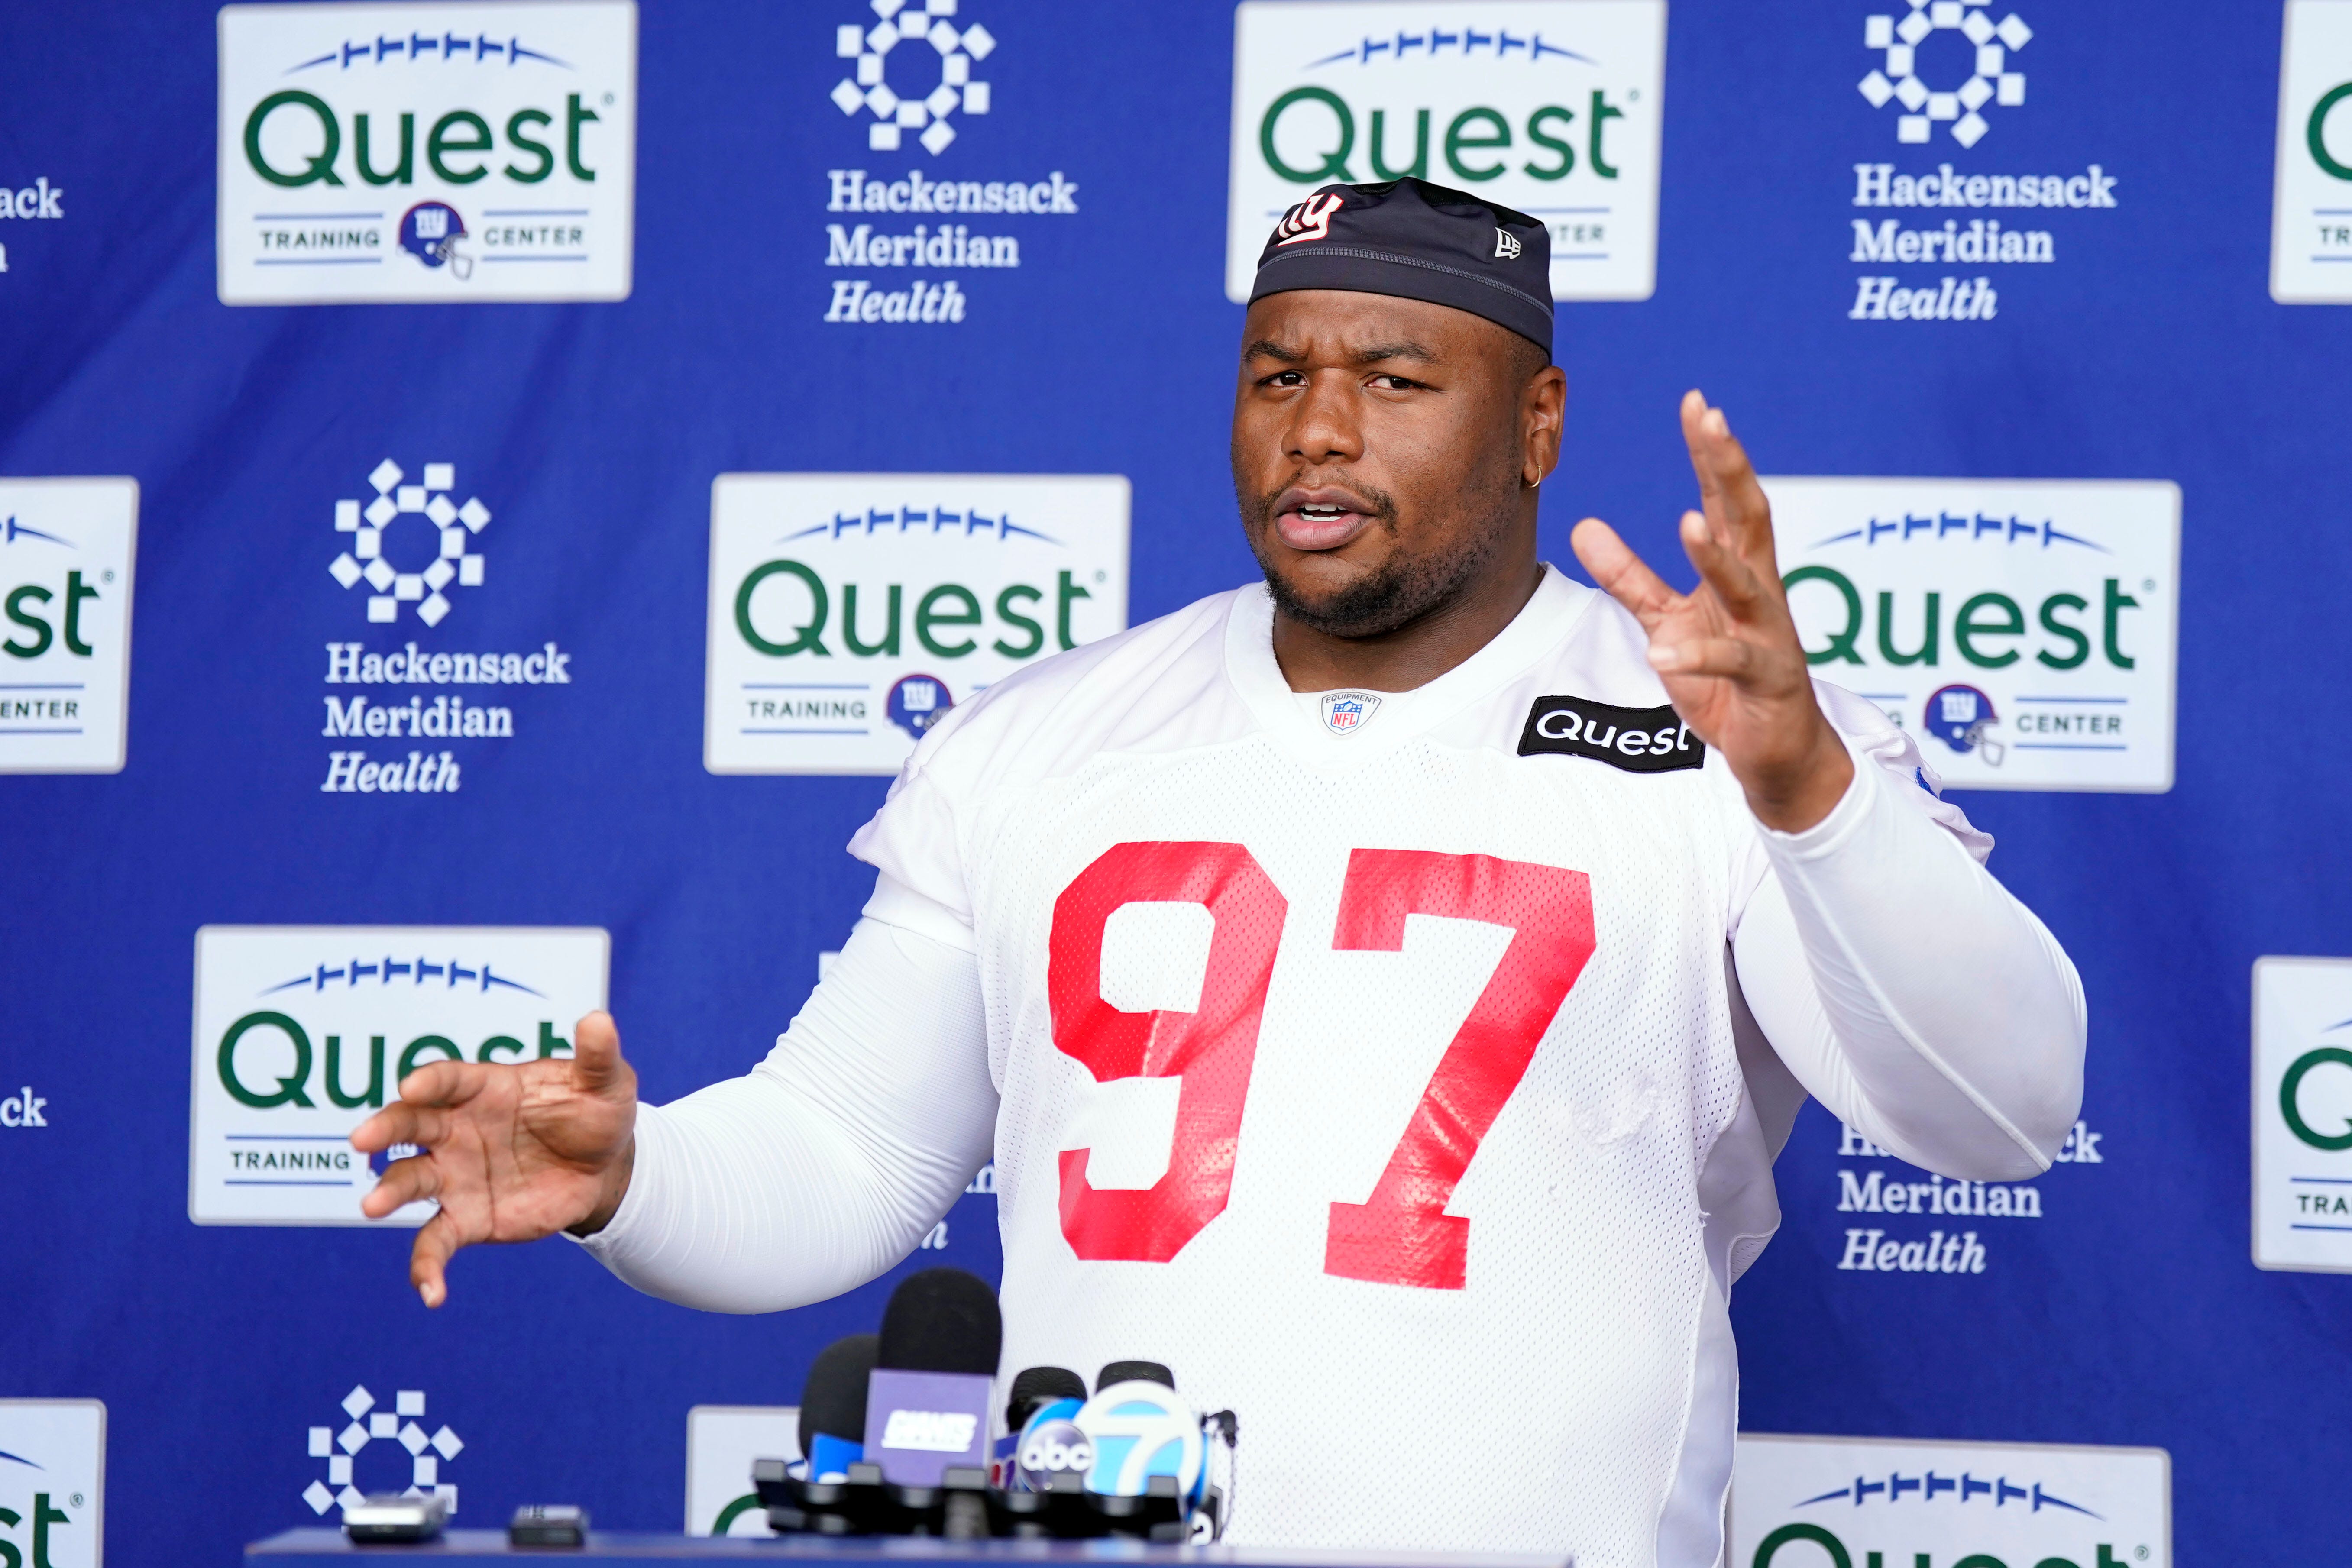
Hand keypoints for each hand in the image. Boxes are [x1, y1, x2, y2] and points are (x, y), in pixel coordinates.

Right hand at [350, 1010, 637, 1307]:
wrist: (604, 1167)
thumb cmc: (595, 1113)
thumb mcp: (605, 1083)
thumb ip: (597, 1056)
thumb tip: (598, 1018)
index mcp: (483, 1088)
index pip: (447, 1079)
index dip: (429, 1081)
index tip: (412, 1087)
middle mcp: (457, 1129)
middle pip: (411, 1124)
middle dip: (385, 1129)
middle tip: (362, 1140)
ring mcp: (456, 1174)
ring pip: (410, 1180)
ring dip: (388, 1191)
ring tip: (371, 1205)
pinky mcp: (466, 1217)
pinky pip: (434, 1242)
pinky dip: (426, 1268)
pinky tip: (431, 1294)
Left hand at [1570, 391, 1852, 831]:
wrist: (1777, 751)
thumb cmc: (1728, 680)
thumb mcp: (1668, 621)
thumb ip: (1629, 577)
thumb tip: (1584, 526)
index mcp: (1740, 571)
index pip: (1725, 500)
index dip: (1713, 452)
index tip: (1698, 403)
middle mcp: (1761, 593)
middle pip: (1750, 519)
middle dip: (1731, 470)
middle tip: (1714, 422)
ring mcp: (1770, 636)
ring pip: (1748, 587)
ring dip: (1716, 557)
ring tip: (1685, 522)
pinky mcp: (1769, 682)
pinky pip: (1733, 664)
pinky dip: (1699, 655)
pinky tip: (1663, 650)